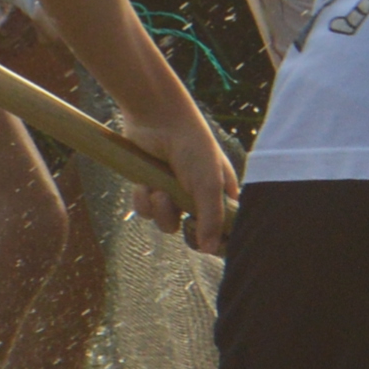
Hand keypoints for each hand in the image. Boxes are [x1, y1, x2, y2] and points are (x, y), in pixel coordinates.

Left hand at [128, 109, 243, 254]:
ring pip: (166, 223)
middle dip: (183, 222)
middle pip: (192, 231)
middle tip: (184, 214)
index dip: (217, 240)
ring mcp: (173, 192)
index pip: (225, 227)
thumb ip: (212, 218)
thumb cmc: (192, 146)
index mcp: (221, 192)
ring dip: (160, 209)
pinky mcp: (150, 187)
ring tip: (160, 190)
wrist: (157, 118)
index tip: (209, 247)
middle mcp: (198, 195)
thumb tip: (210, 250)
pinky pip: (145, 210)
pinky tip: (145, 184)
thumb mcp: (208, 183)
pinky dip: (143, 200)